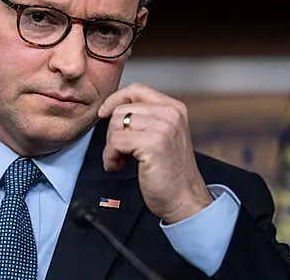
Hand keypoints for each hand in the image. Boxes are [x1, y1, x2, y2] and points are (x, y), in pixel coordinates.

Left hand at [98, 83, 212, 223]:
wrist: (185, 200)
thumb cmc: (170, 172)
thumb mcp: (162, 135)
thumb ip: (145, 118)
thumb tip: (113, 109)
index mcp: (173, 108)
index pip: (136, 89)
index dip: (115, 99)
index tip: (104, 113)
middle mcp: (170, 114)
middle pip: (121, 109)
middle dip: (113, 133)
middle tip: (120, 153)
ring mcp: (163, 128)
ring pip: (116, 125)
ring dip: (111, 147)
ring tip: (121, 160)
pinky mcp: (153, 144)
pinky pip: (116, 142)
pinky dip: (110, 157)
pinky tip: (119, 166)